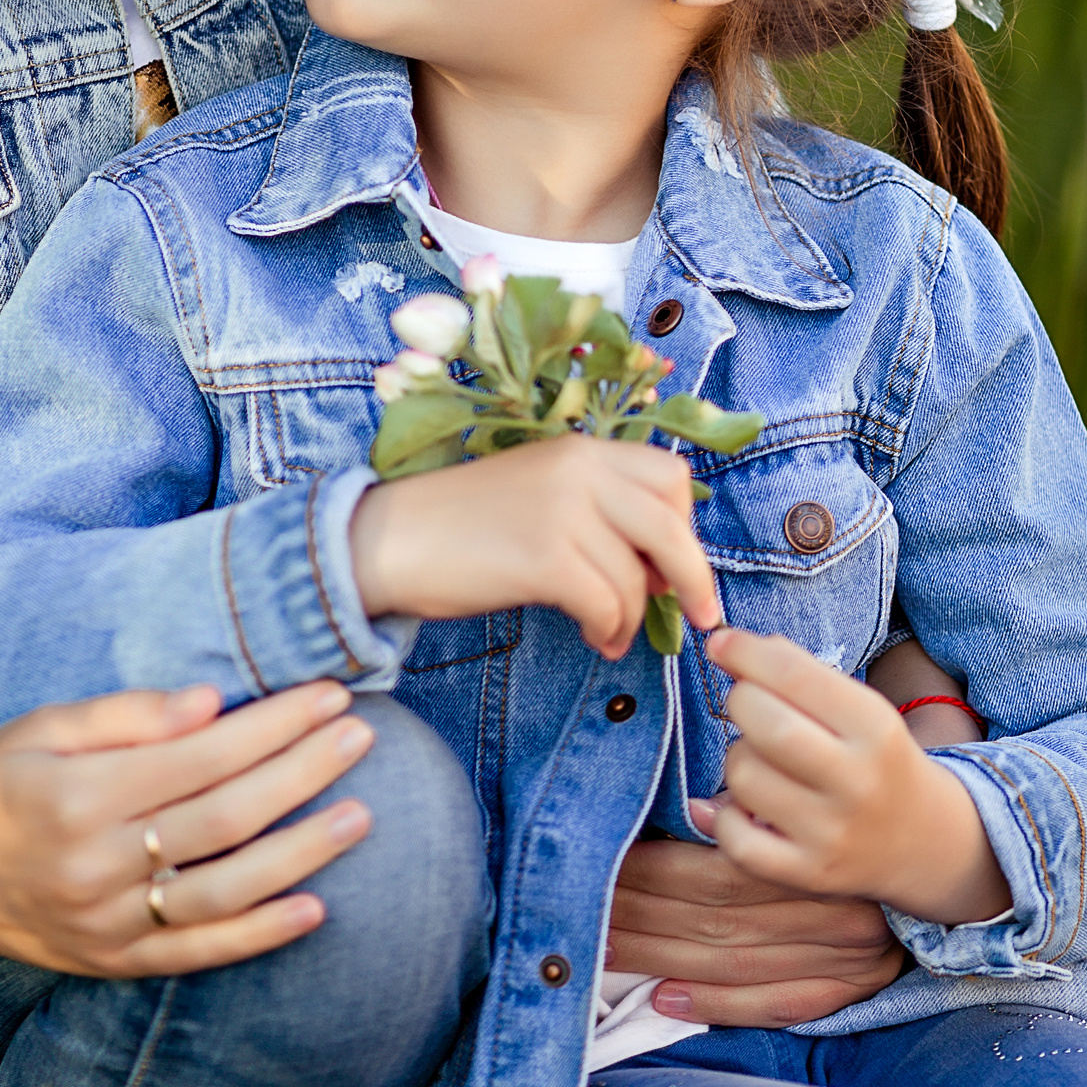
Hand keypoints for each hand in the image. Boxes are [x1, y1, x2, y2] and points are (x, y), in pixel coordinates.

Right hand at [0, 680, 377, 975]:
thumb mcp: (39, 726)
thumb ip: (124, 714)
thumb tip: (210, 702)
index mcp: (79, 795)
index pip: (201, 757)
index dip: (272, 725)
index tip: (328, 696)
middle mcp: (98, 865)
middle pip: (225, 818)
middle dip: (302, 773)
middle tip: (362, 737)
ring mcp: (109, 923)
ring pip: (225, 889)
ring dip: (301, 853)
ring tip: (361, 815)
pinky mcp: (115, 961)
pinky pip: (199, 951)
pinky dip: (260, 934)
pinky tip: (314, 907)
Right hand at [349, 435, 717, 658]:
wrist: (386, 540)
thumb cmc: (460, 526)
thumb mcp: (537, 493)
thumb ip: (597, 509)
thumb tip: (662, 567)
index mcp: (579, 449)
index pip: (670, 476)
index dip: (685, 525)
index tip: (679, 564)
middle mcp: (577, 469)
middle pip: (671, 524)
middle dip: (694, 577)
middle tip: (700, 615)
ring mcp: (561, 511)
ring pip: (637, 577)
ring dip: (634, 617)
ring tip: (610, 634)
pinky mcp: (544, 557)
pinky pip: (608, 604)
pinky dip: (609, 629)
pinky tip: (594, 637)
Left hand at [606, 832, 905, 1025]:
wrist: (934, 854)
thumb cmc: (848, 815)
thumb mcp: (806, 798)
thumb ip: (751, 809)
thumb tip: (687, 812)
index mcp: (815, 856)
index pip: (716, 871)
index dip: (652, 871)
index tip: (602, 865)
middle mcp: (831, 913)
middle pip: (714, 919)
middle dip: (640, 916)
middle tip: (582, 911)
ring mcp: (842, 960)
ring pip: (732, 963)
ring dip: (659, 959)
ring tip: (603, 950)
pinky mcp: (845, 991)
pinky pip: (773, 1004)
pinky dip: (713, 1005)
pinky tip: (661, 999)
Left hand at [705, 625, 1009, 924]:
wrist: (927, 840)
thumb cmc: (874, 758)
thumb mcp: (859, 708)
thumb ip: (800, 673)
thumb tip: (726, 646)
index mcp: (875, 727)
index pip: (793, 675)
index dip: (743, 652)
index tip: (720, 644)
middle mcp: (858, 781)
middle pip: (765, 724)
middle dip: (741, 702)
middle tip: (749, 707)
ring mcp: (834, 833)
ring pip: (744, 775)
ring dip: (738, 759)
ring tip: (763, 763)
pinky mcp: (810, 874)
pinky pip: (737, 840)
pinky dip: (725, 819)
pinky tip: (743, 808)